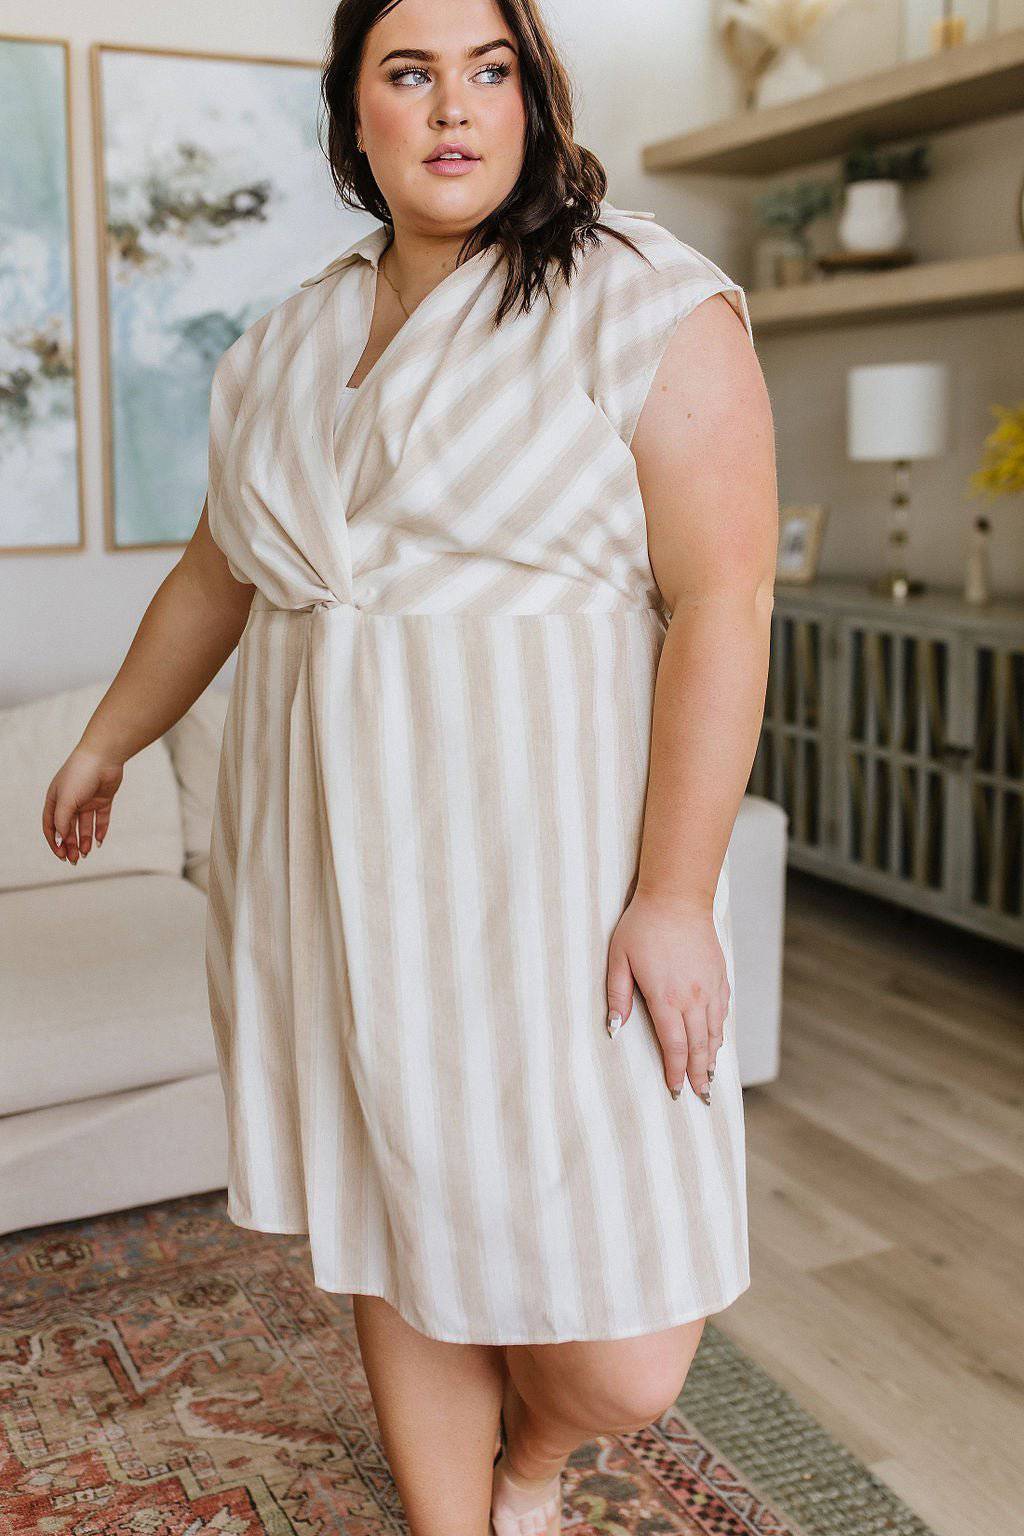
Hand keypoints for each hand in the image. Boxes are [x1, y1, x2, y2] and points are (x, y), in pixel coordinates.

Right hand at [42, 746, 124, 862]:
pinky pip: (100, 818)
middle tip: (74, 860)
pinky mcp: (103, 799)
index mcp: (55, 799)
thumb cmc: (80, 775)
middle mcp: (70, 801)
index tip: (61, 855)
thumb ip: (62, 822)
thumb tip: (60, 841)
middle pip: (67, 828)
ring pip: (83, 825)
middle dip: (69, 845)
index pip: (51, 825)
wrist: (104, 756)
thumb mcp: (66, 801)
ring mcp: (87, 800)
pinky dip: (99, 830)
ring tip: (85, 853)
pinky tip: (99, 842)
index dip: (54, 842)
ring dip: (83, 840)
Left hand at [606, 887, 728, 1102]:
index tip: (675, 1089)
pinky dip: (720, 1031)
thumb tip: (614, 1030)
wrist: (677, 897)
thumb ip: (617, 997)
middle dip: (700, 1074)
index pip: (675, 1047)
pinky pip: (723, 1011)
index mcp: (666, 998)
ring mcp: (711, 987)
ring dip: (713, 1057)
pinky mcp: (720, 975)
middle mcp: (693, 998)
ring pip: (715, 1031)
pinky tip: (717, 1040)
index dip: (676, 1071)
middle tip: (701, 1096)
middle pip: (700, 1047)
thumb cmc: (642, 926)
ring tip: (711, 1076)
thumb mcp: (618, 959)